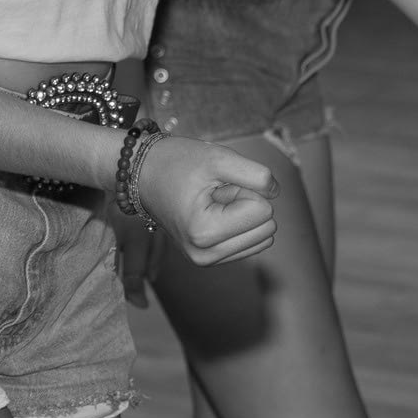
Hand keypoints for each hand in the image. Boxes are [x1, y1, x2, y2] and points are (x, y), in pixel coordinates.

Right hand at [125, 134, 276, 268]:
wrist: (142, 173)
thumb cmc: (176, 162)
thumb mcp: (219, 157)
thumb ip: (257, 174)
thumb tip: (275, 193)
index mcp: (205, 233)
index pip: (264, 211)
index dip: (243, 189)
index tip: (214, 185)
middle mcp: (205, 255)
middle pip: (267, 227)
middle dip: (245, 203)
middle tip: (213, 192)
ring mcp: (207, 260)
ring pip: (263, 237)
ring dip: (242, 214)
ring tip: (211, 201)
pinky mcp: (210, 259)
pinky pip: (253, 243)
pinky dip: (238, 224)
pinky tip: (212, 212)